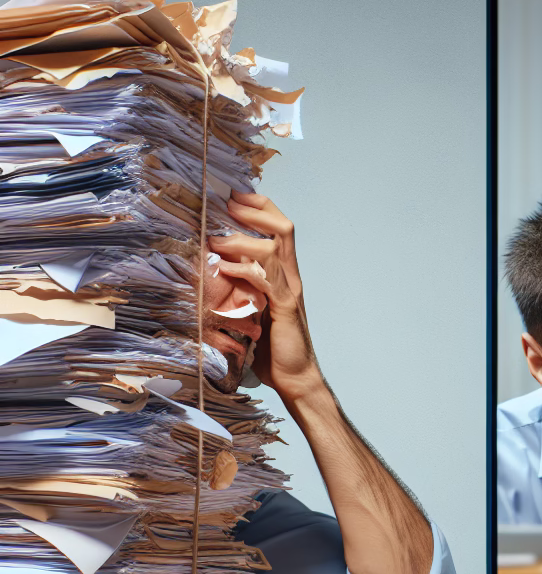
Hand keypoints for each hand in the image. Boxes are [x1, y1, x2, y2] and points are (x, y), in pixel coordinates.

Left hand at [208, 192, 320, 399]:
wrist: (294, 376)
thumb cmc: (272, 347)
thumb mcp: (254, 308)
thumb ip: (243, 286)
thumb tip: (217, 267)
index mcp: (285, 274)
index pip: (280, 229)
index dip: (260, 208)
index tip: (234, 197)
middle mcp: (291, 277)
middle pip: (283, 227)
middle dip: (254, 211)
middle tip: (227, 204)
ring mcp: (290, 291)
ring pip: (273, 249)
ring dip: (242, 240)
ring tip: (215, 242)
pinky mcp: (284, 308)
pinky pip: (266, 280)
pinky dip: (245, 270)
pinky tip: (226, 270)